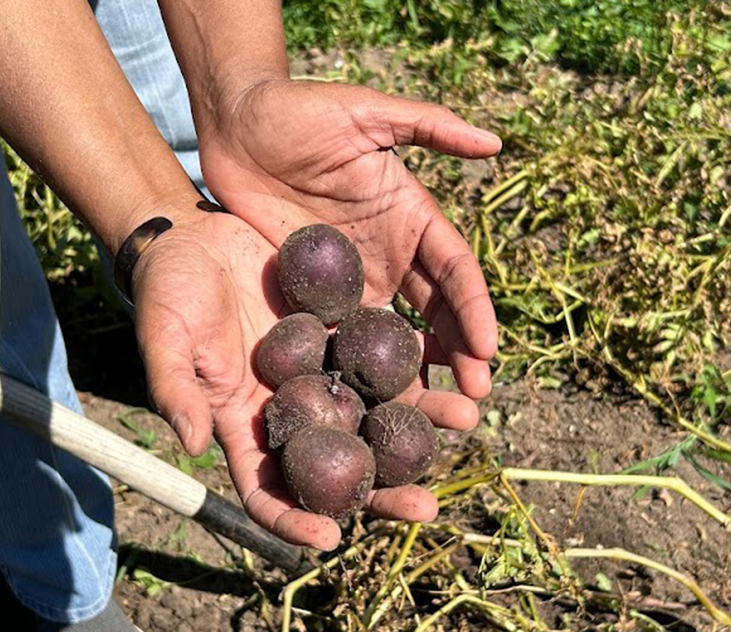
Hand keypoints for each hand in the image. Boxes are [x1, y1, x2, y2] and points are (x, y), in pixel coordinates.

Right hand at [131, 211, 476, 550]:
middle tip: (427, 509)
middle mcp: (291, 409)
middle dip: (383, 493)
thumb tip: (192, 444)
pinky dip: (420, 368)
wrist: (193, 231)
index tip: (329, 539)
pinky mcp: (343, 332)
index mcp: (244, 425)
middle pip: (340, 467)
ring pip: (376, 414)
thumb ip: (174, 388)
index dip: (292, 519)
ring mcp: (321, 372)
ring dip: (419, 426)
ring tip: (465, 421)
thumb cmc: (167, 287)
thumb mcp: (164, 334)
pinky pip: (387, 358)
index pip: (267, 489)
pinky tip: (457, 369)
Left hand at [198, 80, 501, 399]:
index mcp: (413, 221)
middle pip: (433, 318)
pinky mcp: (311, 299)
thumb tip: (495, 143)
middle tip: (472, 404)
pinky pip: (337, 341)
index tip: (489, 352)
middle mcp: (391, 259)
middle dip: (457, 360)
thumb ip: (429, 125)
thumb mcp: (366, 112)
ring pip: (391, 340)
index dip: (474, 312)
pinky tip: (367, 410)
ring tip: (433, 421)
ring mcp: (352, 284)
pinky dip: (357, 375)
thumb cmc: (301, 110)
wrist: (236, 123)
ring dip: (414, 380)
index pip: (455, 275)